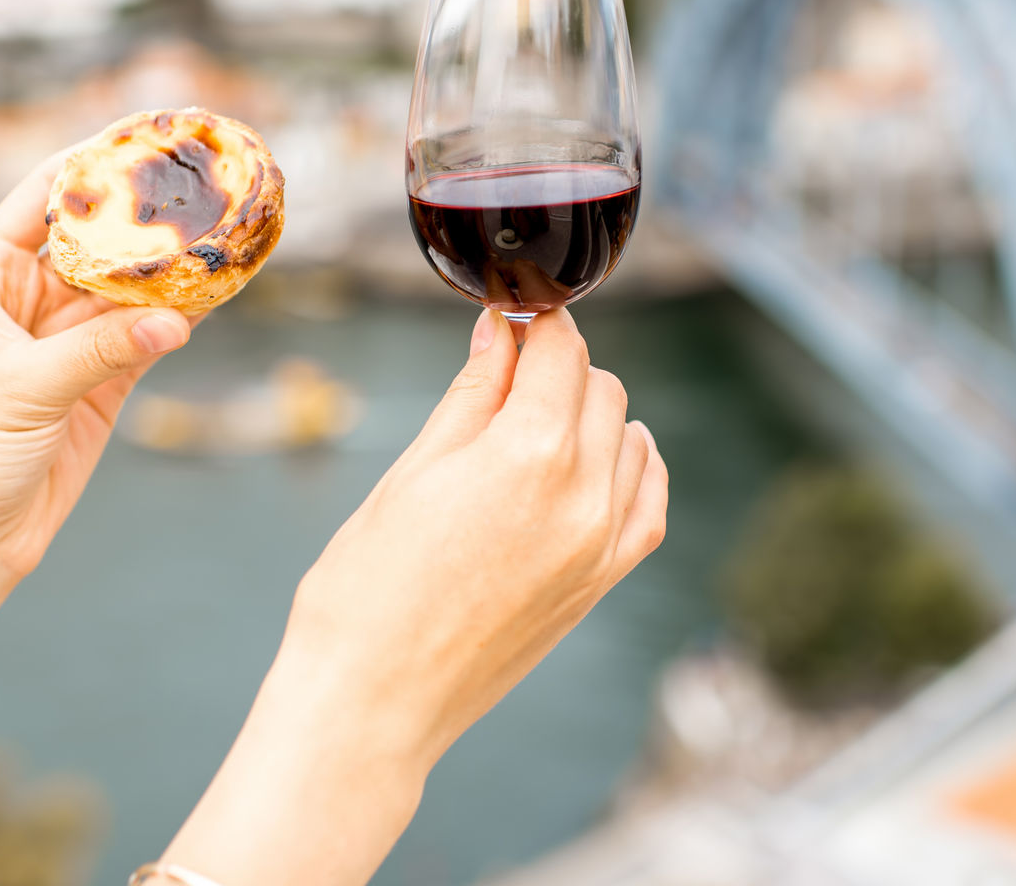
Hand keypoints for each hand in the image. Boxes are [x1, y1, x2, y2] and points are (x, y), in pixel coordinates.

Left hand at [0, 151, 194, 579]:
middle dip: (147, 209)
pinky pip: (153, 331)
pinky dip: (187, 311)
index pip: (43, 196)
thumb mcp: (22, 391)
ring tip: (228, 225)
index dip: (93, 163)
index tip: (143, 132)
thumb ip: (99, 351)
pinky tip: (224, 286)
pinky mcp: (104, 378)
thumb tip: (173, 322)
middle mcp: (28, 295)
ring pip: (133, 282)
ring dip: (176, 261)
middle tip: (203, 176)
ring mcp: (70, 336)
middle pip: (99, 234)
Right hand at [284, 306, 668, 762]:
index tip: (508, 314)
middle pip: (601, 388)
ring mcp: (603, 544)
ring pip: (629, 437)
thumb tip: (499, 329)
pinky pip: (647, 500)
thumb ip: (472, 394)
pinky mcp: (605, 581)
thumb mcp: (412, 473)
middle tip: (503, 371)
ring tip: (529, 427)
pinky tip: (590, 463)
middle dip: (557, 367)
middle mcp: (583, 495)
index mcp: (529, 454)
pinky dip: (629, 468)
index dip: (534, 320)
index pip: (562, 350)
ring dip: (591, 415)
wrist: (374, 703)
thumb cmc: (368, 591)